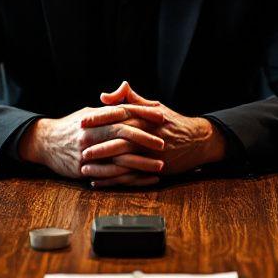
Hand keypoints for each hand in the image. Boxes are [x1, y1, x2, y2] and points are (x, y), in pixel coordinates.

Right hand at [18, 101, 165, 183]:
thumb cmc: (71, 127)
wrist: (44, 143)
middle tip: (163, 143)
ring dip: (141, 163)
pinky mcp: (83, 169)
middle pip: (122, 133)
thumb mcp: (88, 112)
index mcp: (93, 117)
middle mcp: (90, 133)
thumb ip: (109, 106)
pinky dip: (128, 178)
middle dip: (145, 138)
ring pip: (118, 157)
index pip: (122, 112)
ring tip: (159, 165)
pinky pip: (109, 175)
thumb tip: (126, 90)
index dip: (142, 113)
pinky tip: (143, 179)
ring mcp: (86, 152)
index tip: (161, 116)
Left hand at [80, 82, 224, 186]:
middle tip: (80, 147)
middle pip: (119, 139)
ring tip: (85, 167)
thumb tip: (105, 95)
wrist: (198, 140)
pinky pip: (131, 177)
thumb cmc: (172, 122)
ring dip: (103, 166)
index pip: (119, 115)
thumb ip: (129, 99)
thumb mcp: (153, 106)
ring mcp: (152, 154)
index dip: (99, 118)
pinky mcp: (155, 169)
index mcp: (145, 117)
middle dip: (98, 144)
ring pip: (124, 161)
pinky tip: (99, 181)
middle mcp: (148, 135)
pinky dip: (114, 180)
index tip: (82, 121)